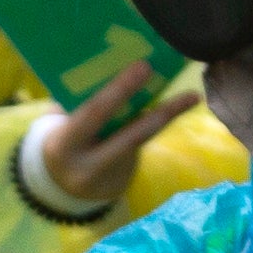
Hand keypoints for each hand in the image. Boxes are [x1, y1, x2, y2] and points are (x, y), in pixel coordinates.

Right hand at [23, 66, 199, 215]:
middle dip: (160, 112)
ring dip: (167, 117)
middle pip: (130, 136)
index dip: (119, 90)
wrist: (61, 186)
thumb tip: (113, 67)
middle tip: (186, 91)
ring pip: (141, 141)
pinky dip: (154, 124)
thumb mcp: (62, 126)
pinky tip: (174, 108)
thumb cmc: (62, 140)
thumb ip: (80, 105)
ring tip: (191, 97)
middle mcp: (88, 166)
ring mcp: (109, 177)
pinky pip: (141, 145)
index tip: (143, 66)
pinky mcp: (123, 179)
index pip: (94, 113)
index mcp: (64, 145)